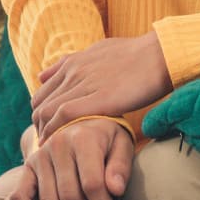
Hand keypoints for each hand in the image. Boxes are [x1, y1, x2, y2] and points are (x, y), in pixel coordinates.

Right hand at [27, 117, 135, 199]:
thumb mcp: (122, 144)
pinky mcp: (27, 167)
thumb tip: (116, 189)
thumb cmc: (107, 138)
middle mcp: (57, 145)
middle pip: (71, 198)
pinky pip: (21, 198)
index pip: (92, 185)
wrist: (80, 121)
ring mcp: (39, 156)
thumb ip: (121, 165)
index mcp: (83, 138)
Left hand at [32, 33, 171, 139]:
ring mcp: (84, 84)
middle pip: (39, 104)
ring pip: (47, 111)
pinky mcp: (98, 99)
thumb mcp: (99, 49)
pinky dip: (57, 132)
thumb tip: (47, 72)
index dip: (41, 113)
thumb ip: (73, 61)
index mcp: (74, 62)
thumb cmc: (136, 54)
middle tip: (47, 143)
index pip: (42, 92)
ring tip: (52, 149)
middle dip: (40, 126)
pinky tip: (61, 145)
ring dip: (46, 132)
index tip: (47, 129)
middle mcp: (73, 72)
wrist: (159, 54)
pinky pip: (65, 116)